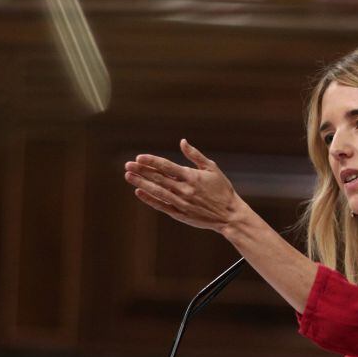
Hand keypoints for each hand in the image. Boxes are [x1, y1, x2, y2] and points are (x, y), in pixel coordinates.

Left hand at [124, 139, 243, 231]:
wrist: (229, 215)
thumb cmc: (222, 189)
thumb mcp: (212, 168)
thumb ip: (195, 155)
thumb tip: (182, 142)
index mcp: (192, 176)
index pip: (167, 166)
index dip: (151, 161)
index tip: (139, 157)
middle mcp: (184, 189)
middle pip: (158, 178)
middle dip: (141, 171)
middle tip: (128, 165)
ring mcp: (181, 203)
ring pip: (157, 191)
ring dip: (142, 183)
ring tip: (129, 176)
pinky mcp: (181, 215)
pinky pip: (162, 206)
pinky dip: (150, 199)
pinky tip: (139, 192)